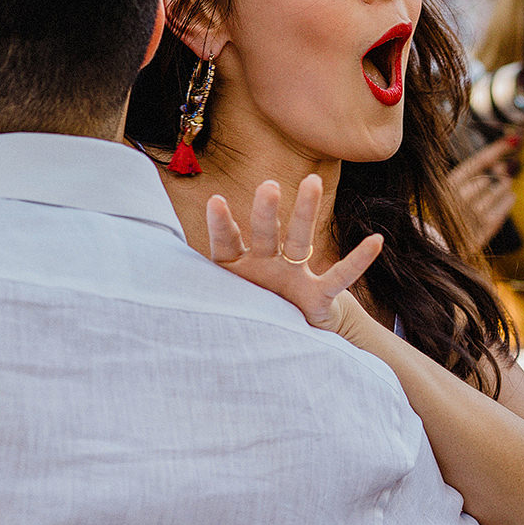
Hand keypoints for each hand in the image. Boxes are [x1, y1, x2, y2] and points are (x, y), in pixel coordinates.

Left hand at [203, 174, 382, 336]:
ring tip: (311, 181)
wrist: (287, 343)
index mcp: (237, 268)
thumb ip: (196, 299)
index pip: (226, 244)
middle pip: (265, 233)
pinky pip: (340, 276)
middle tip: (267, 186)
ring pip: (300, 240)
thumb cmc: (248, 318)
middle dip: (265, 212)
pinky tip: (375, 241)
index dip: (222, 226)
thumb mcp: (219, 309)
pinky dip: (358, 260)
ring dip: (305, 212)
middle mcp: (265, 265)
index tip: (215, 200)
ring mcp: (293, 276)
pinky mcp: (318, 295)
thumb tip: (148, 293)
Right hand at [448, 135, 518, 245]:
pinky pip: (502, 210)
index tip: (514, 140)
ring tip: (505, 184)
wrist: (436, 249)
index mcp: (446, 186)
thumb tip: (502, 163)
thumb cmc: (444, 215)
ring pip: (498, 192)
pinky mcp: (482, 230)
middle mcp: (458, 199)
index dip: (497, 149)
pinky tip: (509, 197)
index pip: (477, 162)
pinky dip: (508, 201)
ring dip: (504, 186)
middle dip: (500, 172)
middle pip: (489, 177)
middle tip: (504, 171)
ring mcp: (471, 215)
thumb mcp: (447, 192)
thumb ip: (473, 176)